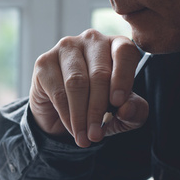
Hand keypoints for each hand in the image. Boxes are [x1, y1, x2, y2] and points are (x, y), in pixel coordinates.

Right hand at [29, 29, 148, 146]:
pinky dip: (67, 115)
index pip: (124, 53)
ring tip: (85, 138)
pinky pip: (57, 91)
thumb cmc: (100, 106)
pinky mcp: (44, 62)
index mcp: (117, 45)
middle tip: (97, 136)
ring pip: (76, 83)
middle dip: (98, 109)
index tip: (118, 104)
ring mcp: (66, 48)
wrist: (63, 112)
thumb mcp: (124, 113)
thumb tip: (126, 109)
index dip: (123, 78)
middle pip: (98, 74)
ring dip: (81, 116)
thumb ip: (135, 111)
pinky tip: (73, 129)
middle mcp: (92, 40)